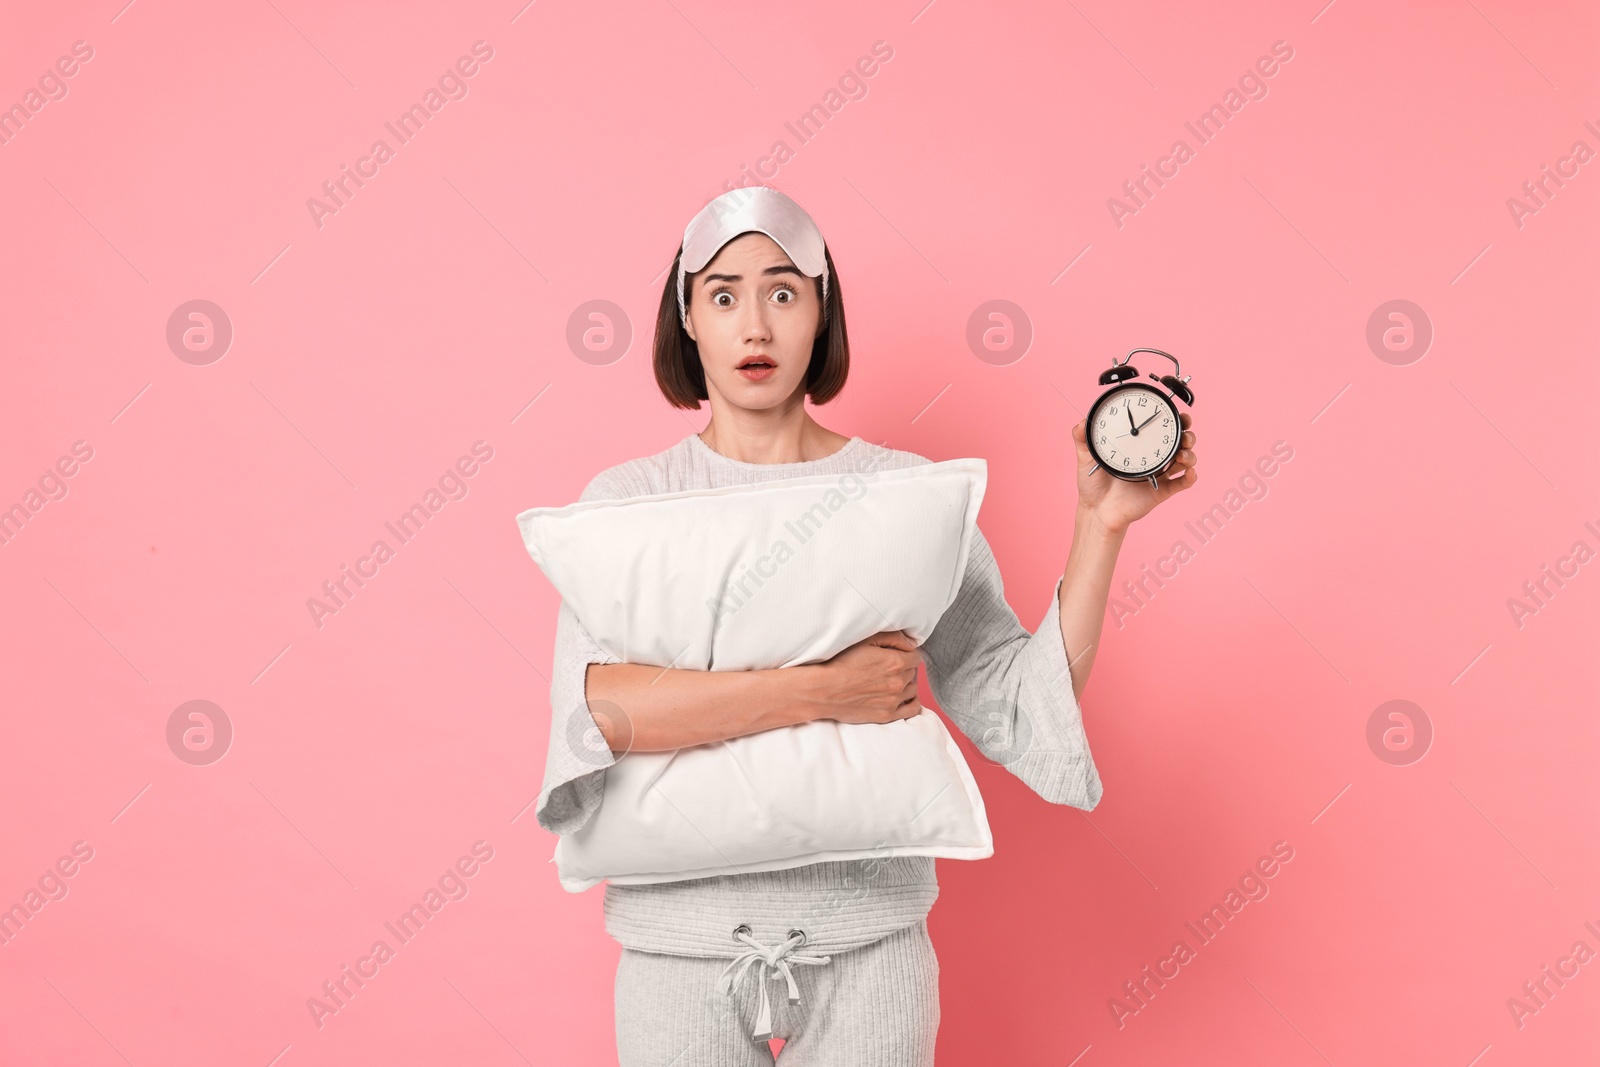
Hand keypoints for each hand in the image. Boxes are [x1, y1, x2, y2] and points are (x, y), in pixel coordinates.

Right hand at [803, 630, 923, 725]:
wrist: (822, 690)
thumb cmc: (840, 662)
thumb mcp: (866, 640)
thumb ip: (893, 638)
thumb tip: (911, 643)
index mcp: (895, 662)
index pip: (915, 657)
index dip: (906, 655)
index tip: (896, 656)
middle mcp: (898, 682)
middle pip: (912, 673)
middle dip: (904, 669)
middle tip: (887, 669)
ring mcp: (893, 700)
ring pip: (912, 689)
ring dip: (906, 684)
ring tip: (891, 682)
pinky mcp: (887, 715)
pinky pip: (912, 709)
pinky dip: (912, 703)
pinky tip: (906, 698)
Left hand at [1073, 412, 1197, 534]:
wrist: (1096, 510)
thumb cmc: (1093, 483)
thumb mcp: (1086, 457)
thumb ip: (1082, 438)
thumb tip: (1082, 422)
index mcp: (1138, 445)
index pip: (1159, 427)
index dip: (1171, 418)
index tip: (1174, 411)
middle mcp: (1152, 457)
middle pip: (1179, 441)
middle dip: (1187, 433)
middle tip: (1185, 430)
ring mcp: (1159, 474)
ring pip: (1185, 460)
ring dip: (1190, 453)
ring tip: (1183, 454)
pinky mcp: (1162, 491)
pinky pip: (1182, 483)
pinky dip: (1191, 477)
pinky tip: (1190, 472)